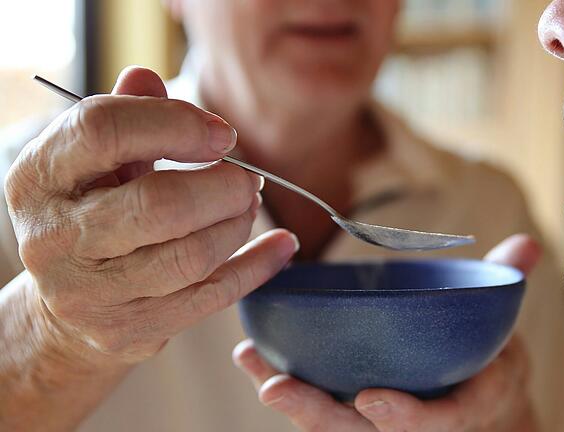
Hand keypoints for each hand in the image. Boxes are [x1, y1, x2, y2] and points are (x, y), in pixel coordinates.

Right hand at [5, 66, 298, 365]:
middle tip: (247, 179)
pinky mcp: (130, 331)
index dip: (175, 124)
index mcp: (39, 178)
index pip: (103, 131)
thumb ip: (124, 117)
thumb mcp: (93, 162)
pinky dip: (258, 266)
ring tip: (248, 205)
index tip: (222, 134)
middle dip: (222, 186)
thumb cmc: (91, 214)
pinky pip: (212, 296)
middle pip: (158, 205)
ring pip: (191, 256)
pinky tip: (281, 246)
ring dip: (237, 224)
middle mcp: (55, 239)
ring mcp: (91, 293)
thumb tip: (148, 78)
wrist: (67, 306)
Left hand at [233, 234, 539, 431]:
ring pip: (336, 423)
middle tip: (278, 387)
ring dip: (292, 397)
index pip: (440, 422)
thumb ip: (510, 284)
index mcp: (465, 406)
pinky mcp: (359, 407)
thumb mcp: (505, 324)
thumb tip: (526, 247)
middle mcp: (421, 421)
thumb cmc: (487, 356)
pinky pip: (323, 403)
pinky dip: (289, 380)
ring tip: (253, 364)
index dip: (407, 417)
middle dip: (320, 416)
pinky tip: (253, 355)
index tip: (371, 400)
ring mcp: (385, 419)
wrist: (478, 391)